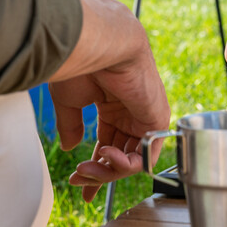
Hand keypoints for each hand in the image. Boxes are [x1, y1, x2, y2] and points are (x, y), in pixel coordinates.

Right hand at [50, 47, 169, 201]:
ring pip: (133, 160)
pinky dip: (125, 164)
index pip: (108, 143)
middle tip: (78, 179)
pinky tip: (106, 156)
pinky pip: (146, 153)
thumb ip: (72, 126)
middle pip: (120, 156)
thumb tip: (69, 147)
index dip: (95, 166)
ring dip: (108, 172)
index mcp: (113, 105)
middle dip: (98, 174)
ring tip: (86, 170)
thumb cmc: (85, 63)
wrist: (102, 44)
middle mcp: (131, 112)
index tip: (77, 182)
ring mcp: (145, 116)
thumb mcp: (71, 101)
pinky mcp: (157, 118)